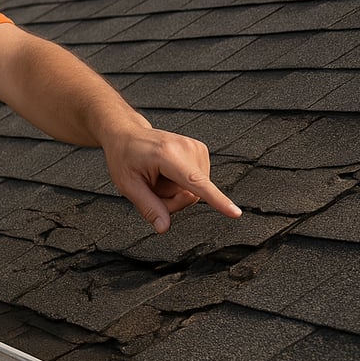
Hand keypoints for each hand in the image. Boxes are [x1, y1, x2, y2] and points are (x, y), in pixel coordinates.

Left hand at [104, 127, 241, 232]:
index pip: (196, 182)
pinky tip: (168, 174)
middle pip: (193, 195)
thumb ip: (148, 207)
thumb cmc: (124, 156)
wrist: (127, 133)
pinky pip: (198, 182)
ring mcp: (196, 148)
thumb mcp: (127, 184)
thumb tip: (164, 228)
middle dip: (173, 201)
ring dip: (177, 193)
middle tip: (152, 189)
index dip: (217, 200)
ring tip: (158, 178)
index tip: (235, 212)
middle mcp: (186, 148)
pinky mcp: (200, 150)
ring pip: (197, 191)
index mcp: (167, 155)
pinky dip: (182, 184)